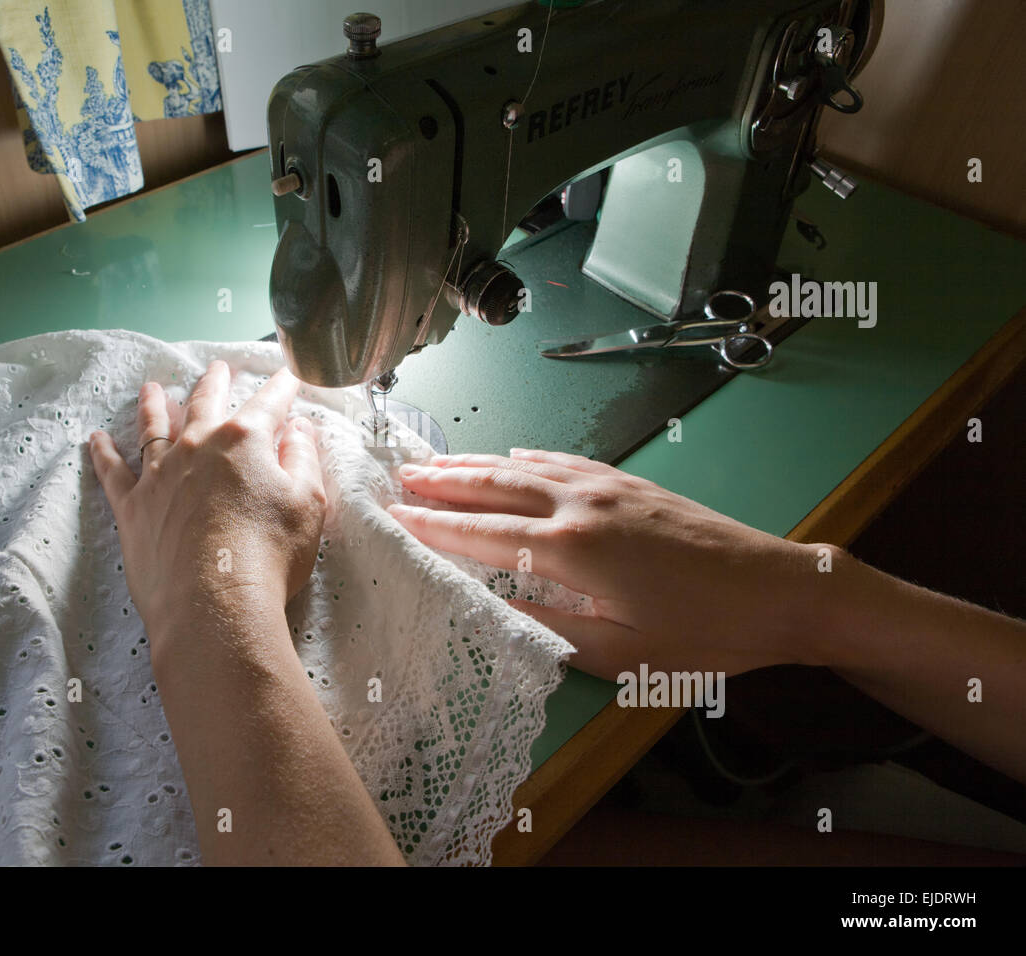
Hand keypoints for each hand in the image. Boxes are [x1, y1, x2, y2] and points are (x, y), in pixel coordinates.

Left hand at [88, 362, 325, 662]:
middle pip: (205, 402)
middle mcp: (197, 445)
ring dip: (153, 404)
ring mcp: (159, 474)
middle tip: (218, 368)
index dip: (282, 387)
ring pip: (153, 426)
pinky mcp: (132, 506)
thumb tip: (297, 429)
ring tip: (152, 389)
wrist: (214, 606)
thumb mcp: (307, 504)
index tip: (287, 375)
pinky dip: (103, 453)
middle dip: (215, 382)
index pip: (269, 403)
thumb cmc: (269, 556)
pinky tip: (96, 439)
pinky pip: (112, 471)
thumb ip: (302, 459)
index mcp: (245, 440)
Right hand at [389, 448, 826, 678]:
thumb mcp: (623, 654)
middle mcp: (580, 506)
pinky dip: (527, 457)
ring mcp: (606, 487)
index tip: (392, 515)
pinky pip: (563, 461)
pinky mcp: (630, 483)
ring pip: (523, 467)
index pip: (483, 533)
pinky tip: (512, 455)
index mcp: (571, 550)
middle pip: (494, 486)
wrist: (778, 588)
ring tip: (434, 461)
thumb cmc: (703, 633)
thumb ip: (553, 629)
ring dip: (475, 463)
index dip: (433, 525)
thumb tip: (499, 607)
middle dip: (442, 481)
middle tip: (397, 476)